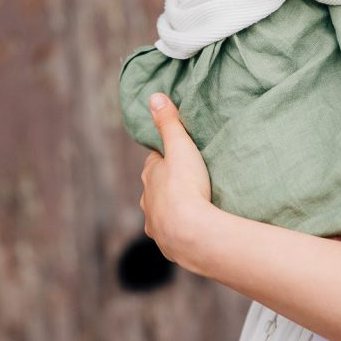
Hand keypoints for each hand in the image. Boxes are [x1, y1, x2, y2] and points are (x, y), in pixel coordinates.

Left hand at [140, 93, 212, 267]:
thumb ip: (169, 122)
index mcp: (150, 175)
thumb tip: (154, 96)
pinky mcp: (166, 244)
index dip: (166, 156)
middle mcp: (147, 200)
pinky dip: (179, 228)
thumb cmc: (186, 186)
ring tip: (193, 204)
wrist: (192, 233)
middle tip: (190, 178)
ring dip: (173, 207)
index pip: (154, 161)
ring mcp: (155, 224)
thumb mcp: (181, 147)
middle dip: (168, 182)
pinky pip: (171, 233)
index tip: (180, 154)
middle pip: (156, 187)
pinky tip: (191, 228)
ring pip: (161, 211)